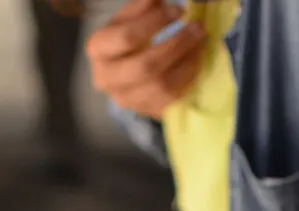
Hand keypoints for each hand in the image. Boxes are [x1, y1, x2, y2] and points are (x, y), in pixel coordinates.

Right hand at [86, 0, 206, 119]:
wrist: (122, 74)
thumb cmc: (125, 42)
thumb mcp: (127, 20)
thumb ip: (141, 8)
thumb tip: (159, 0)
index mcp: (97, 49)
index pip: (127, 37)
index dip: (155, 23)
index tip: (179, 11)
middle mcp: (106, 79)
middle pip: (146, 66)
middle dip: (177, 45)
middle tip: (197, 28)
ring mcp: (125, 99)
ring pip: (161, 86)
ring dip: (187, 62)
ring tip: (200, 43)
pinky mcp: (144, 111)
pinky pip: (171, 98)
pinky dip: (188, 78)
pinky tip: (196, 61)